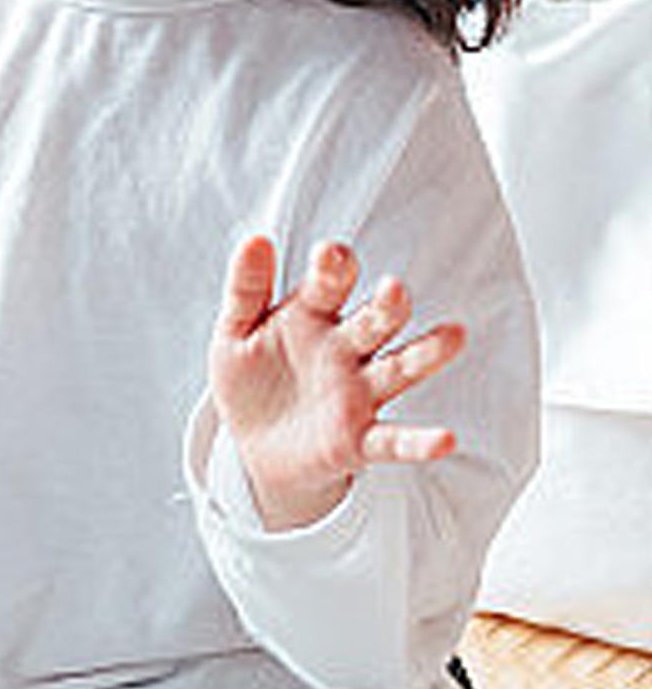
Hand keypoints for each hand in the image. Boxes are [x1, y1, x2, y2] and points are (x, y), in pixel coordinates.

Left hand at [208, 237, 467, 530]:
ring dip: (426, 354)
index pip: (329, 283)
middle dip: (386, 305)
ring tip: (453, 337)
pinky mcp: (358, 440)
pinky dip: (420, 442)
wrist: (252, 447)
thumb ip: (245, 292)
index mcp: (314, 316)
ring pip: (399, 368)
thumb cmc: (251, 383)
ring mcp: (357, 394)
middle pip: (376, 320)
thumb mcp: (234, 336)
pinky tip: (444, 440)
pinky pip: (394, 440)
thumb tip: (254, 241)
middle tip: (392, 290)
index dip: (332, 268)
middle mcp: (345, 351)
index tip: (329, 256)